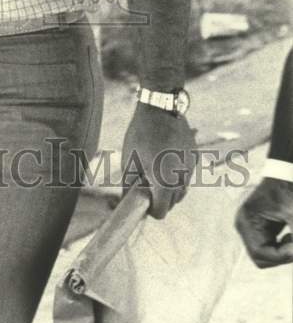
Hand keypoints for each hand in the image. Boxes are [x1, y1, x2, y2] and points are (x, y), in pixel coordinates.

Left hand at [121, 103, 196, 218]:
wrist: (162, 109)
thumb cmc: (141, 135)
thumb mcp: (129, 162)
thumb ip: (129, 187)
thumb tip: (127, 204)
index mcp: (165, 183)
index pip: (160, 213)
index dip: (149, 209)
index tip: (141, 198)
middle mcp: (182, 180)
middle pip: (171, 203)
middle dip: (158, 199)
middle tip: (144, 182)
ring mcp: (191, 169)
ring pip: (181, 191)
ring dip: (168, 188)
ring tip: (154, 169)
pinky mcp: (194, 158)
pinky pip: (186, 175)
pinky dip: (176, 174)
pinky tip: (164, 158)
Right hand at [235, 177, 292, 268]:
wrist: (283, 175)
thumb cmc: (287, 191)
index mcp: (247, 221)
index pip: (259, 253)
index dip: (280, 256)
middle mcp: (243, 226)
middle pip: (259, 258)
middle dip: (280, 256)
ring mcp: (248, 228)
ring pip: (263, 256)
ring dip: (280, 253)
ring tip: (291, 238)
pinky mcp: (255, 229)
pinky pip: (266, 249)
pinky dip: (279, 249)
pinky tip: (288, 237)